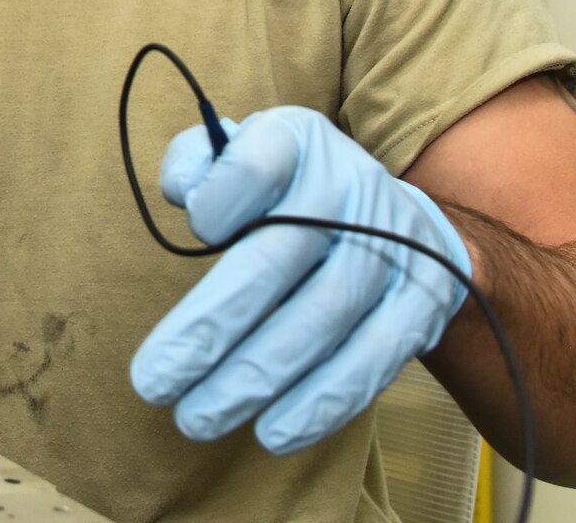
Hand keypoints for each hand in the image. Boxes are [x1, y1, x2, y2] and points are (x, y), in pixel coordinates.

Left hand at [129, 107, 471, 453]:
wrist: (396, 216)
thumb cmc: (289, 192)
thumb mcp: (244, 154)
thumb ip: (198, 164)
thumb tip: (185, 196)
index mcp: (297, 142)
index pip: (255, 165)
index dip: (219, 201)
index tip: (197, 230)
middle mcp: (351, 188)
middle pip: (275, 260)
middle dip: (210, 328)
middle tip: (154, 383)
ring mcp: (394, 249)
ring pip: (320, 321)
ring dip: (255, 379)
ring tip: (197, 419)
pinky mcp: (422, 304)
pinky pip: (371, 361)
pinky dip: (322, 403)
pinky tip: (273, 434)